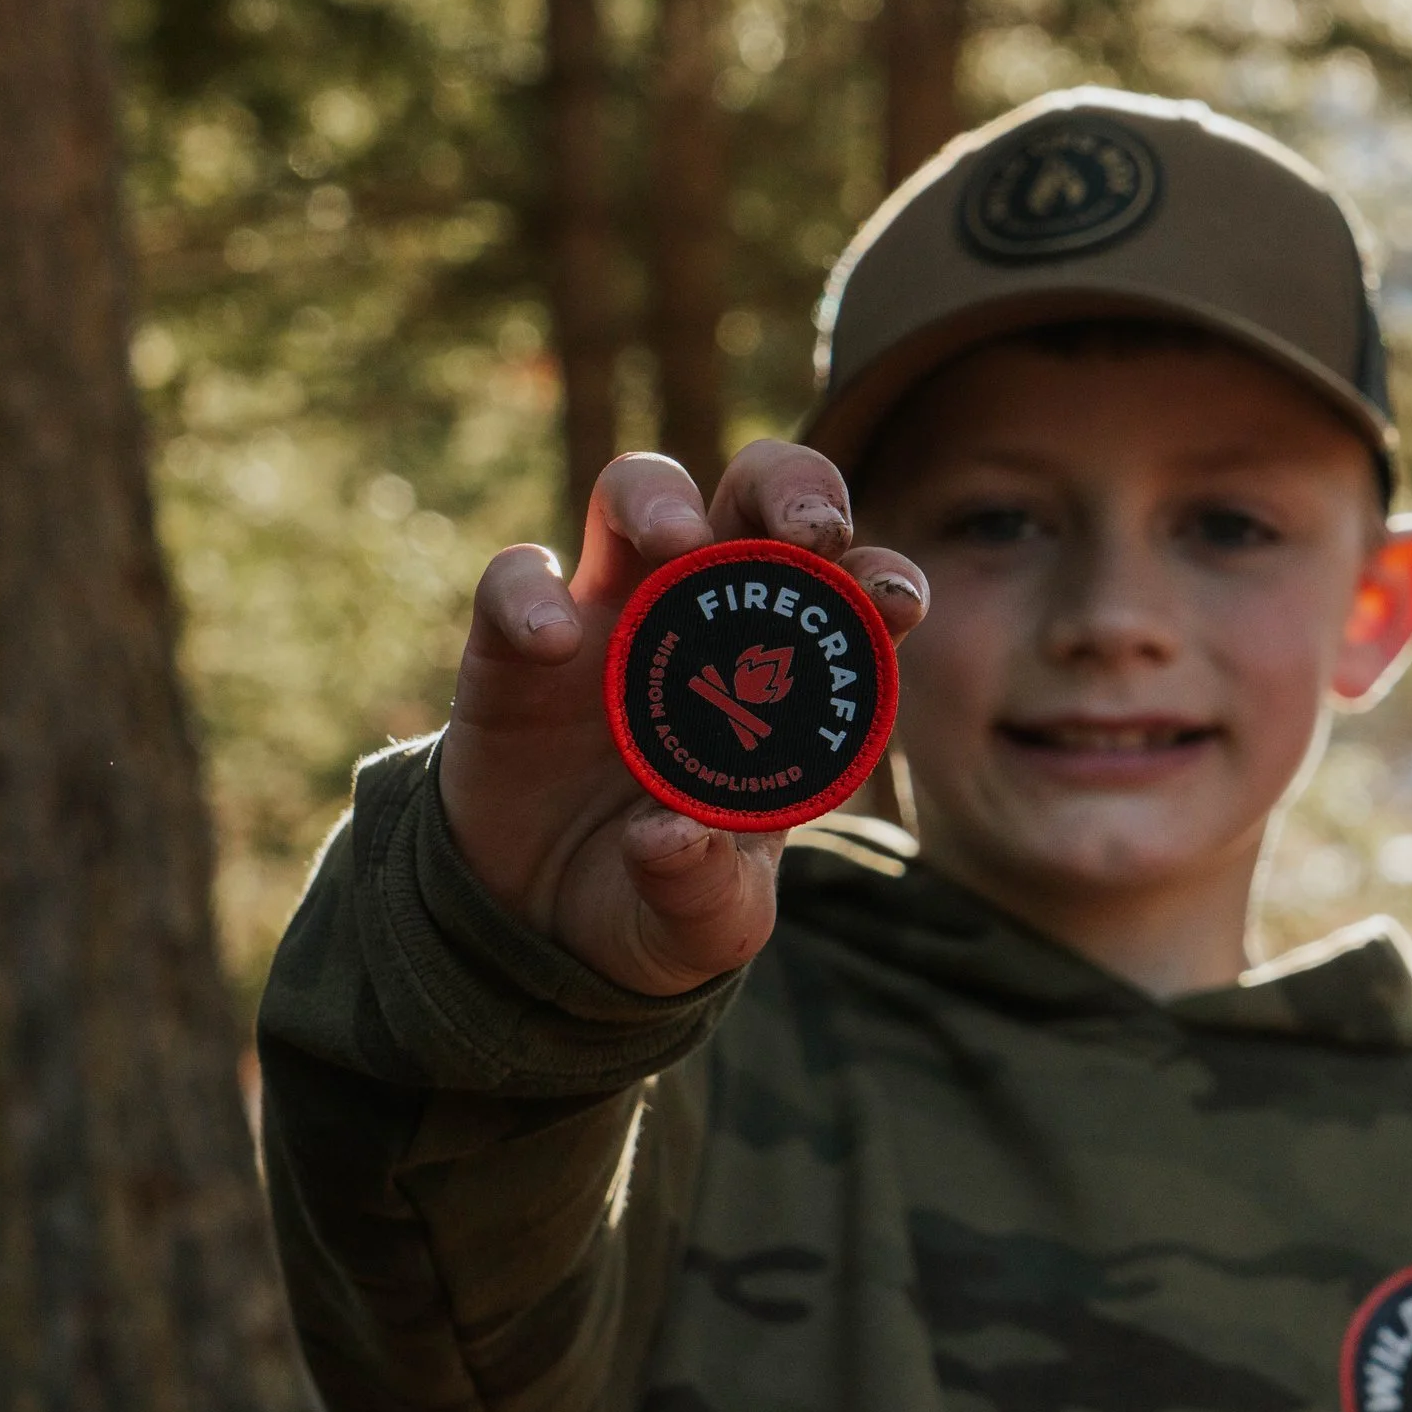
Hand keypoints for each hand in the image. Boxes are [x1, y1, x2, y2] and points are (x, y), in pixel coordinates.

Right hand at [438, 442, 927, 995]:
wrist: (535, 924)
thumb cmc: (654, 900)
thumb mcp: (701, 924)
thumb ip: (704, 893)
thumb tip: (675, 835)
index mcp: (783, 680)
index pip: (850, 598)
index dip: (881, 580)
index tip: (897, 603)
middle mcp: (706, 623)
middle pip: (756, 497)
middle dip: (793, 487)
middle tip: (811, 530)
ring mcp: (610, 620)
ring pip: (639, 494)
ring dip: (663, 499)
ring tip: (677, 543)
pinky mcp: (515, 645)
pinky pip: (518, 579)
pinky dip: (529, 591)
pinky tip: (551, 643)